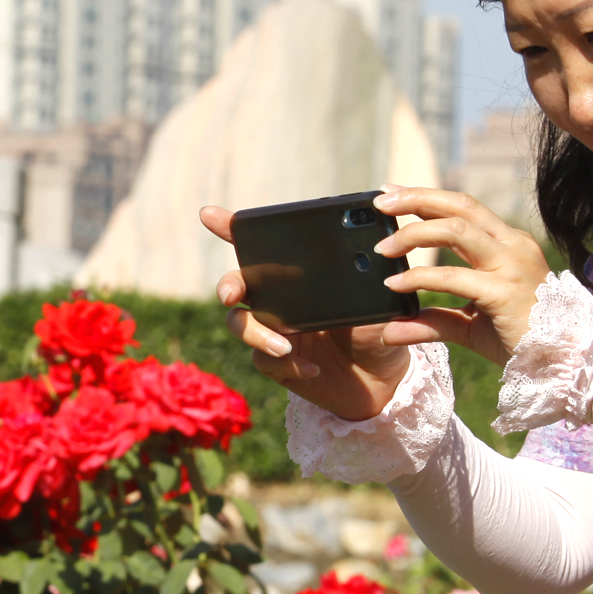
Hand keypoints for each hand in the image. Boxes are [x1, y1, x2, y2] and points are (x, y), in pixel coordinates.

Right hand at [201, 204, 414, 421]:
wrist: (384, 379)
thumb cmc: (379, 330)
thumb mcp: (378, 298)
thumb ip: (368, 277)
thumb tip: (366, 251)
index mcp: (296, 276)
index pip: (260, 248)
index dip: (229, 228)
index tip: (209, 214)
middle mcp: (277, 300)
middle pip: (235, 284)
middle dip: (227, 284)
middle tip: (231, 293)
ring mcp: (274, 331)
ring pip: (239, 323)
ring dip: (255, 332)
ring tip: (285, 345)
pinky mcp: (278, 364)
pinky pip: (264, 360)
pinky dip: (286, 364)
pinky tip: (313, 369)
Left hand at [361, 187, 553, 365]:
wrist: (559, 365)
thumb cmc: (519, 341)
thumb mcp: (468, 326)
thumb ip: (431, 321)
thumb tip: (389, 328)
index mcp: (507, 245)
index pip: (464, 209)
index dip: (427, 197)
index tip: (392, 192)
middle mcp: (512, 246)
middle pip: (460, 206)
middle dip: (417, 198)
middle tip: (381, 202)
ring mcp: (511, 266)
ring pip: (456, 230)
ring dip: (414, 233)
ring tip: (383, 248)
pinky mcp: (504, 291)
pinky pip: (453, 276)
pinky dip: (419, 277)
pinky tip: (395, 283)